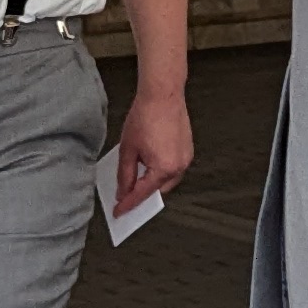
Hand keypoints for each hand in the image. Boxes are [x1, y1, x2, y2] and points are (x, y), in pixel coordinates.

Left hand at [114, 83, 193, 216]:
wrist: (163, 94)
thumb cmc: (145, 117)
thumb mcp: (127, 149)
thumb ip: (125, 175)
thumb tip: (123, 192)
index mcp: (163, 169)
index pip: (143, 194)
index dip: (128, 204)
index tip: (119, 212)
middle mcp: (179, 167)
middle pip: (157, 190)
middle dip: (142, 193)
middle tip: (124, 194)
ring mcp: (186, 159)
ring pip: (166, 180)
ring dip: (152, 181)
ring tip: (135, 177)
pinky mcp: (188, 150)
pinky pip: (173, 168)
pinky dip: (161, 170)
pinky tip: (148, 164)